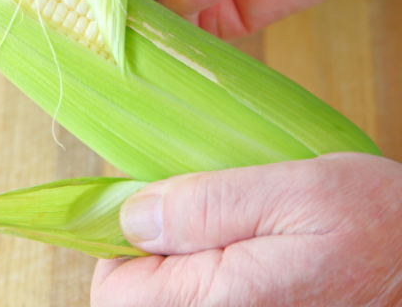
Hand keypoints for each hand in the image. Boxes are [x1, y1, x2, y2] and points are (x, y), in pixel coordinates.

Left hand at [91, 153, 401, 305]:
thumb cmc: (378, 227)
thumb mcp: (292, 192)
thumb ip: (205, 206)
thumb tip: (131, 216)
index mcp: (220, 303)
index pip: (114, 289)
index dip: (121, 240)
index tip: (155, 203)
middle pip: (138, 298)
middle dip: (153, 248)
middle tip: (201, 209)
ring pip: (172, 296)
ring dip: (182, 257)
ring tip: (232, 225)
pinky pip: (207, 295)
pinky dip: (209, 268)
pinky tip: (246, 246)